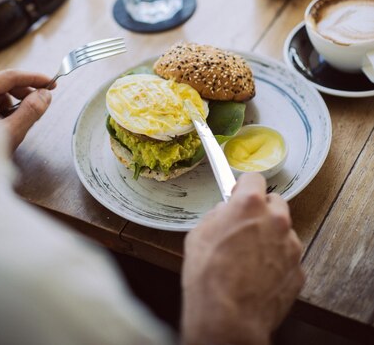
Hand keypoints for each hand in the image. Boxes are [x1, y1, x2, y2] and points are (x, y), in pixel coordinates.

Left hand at [0, 70, 53, 150]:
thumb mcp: (10, 133)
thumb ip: (30, 111)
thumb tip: (45, 95)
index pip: (10, 76)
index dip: (34, 78)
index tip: (51, 83)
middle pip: (4, 85)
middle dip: (24, 94)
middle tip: (41, 102)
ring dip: (12, 105)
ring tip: (17, 122)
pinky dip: (2, 112)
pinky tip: (5, 126)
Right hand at [182, 173, 303, 344]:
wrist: (228, 319)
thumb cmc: (208, 277)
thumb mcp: (199, 235)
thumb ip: (217, 216)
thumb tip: (224, 213)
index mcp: (250, 204)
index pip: (254, 178)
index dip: (244, 186)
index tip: (240, 192)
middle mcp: (276, 220)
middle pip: (275, 202)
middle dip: (261, 211)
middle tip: (244, 226)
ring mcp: (291, 245)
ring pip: (283, 231)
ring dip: (271, 237)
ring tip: (249, 258)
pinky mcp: (299, 270)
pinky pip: (288, 258)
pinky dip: (277, 262)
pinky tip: (259, 275)